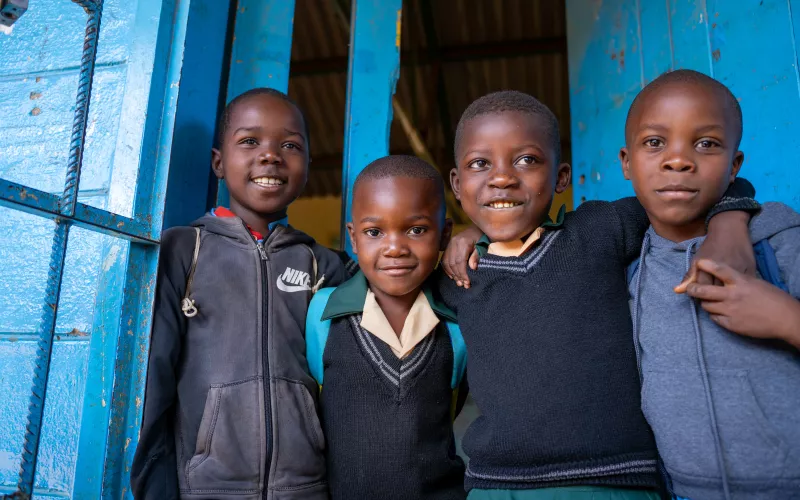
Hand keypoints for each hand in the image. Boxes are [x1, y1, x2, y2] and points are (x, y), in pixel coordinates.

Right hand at [441, 225, 481, 287]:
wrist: (477, 227)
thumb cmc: (482, 237)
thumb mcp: (482, 246)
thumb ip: (476, 256)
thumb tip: (472, 268)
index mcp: (463, 242)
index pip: (460, 261)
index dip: (462, 273)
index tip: (467, 282)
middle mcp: (453, 243)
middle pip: (452, 263)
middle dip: (458, 275)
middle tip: (463, 285)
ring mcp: (449, 244)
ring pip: (446, 262)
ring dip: (452, 274)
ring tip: (458, 282)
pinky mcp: (448, 245)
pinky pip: (444, 259)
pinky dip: (447, 268)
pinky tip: (452, 276)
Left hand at [675, 211, 754, 292]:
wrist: (730, 230)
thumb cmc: (711, 246)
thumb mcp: (697, 259)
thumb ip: (689, 276)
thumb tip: (678, 291)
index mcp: (709, 267)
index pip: (702, 289)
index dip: (699, 294)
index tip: (698, 296)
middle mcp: (724, 269)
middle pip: (717, 292)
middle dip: (712, 298)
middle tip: (711, 298)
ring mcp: (739, 270)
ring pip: (732, 291)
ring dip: (726, 298)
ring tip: (721, 298)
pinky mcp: (751, 271)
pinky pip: (745, 288)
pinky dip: (739, 292)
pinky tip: (735, 295)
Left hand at [685, 259, 799, 347]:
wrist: (785, 319)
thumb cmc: (773, 298)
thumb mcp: (755, 283)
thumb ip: (738, 281)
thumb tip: (722, 279)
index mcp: (741, 282)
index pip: (720, 270)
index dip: (707, 265)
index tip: (699, 262)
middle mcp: (733, 295)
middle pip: (704, 291)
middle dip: (693, 289)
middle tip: (690, 288)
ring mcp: (731, 310)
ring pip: (706, 305)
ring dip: (704, 302)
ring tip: (706, 301)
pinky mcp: (731, 324)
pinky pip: (714, 318)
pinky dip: (714, 314)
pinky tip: (719, 311)